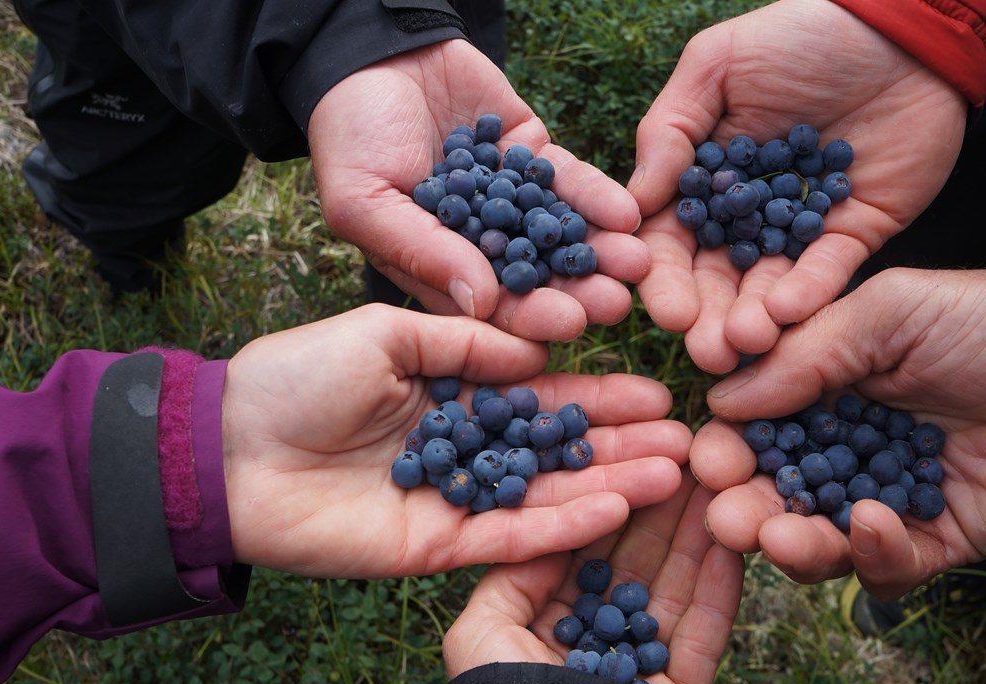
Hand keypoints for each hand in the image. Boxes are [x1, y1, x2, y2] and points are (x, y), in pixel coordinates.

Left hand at [219, 303, 691, 577]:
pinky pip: (509, 537)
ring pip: (546, 494)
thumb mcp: (385, 331)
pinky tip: (617, 507)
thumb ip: (464, 341)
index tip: (655, 387)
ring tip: (675, 472)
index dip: (598, 392)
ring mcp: (453, 499)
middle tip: (688, 439)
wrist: (229, 447)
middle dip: (621, 443)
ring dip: (611, 485)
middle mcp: (463, 446)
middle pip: (557, 448)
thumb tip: (538, 349)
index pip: (541, 393)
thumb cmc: (298, 376)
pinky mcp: (436, 545)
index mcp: (451, 390)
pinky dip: (562, 525)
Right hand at [307, 40, 648, 341]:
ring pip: (562, 234)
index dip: (526, 318)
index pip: (488, 305)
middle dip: (576, 291)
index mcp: (436, 267)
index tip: (566, 327)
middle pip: (536, 277)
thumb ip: (421, 250)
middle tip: (616, 305)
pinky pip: (570, 182)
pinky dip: (597, 198)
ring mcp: (511, 200)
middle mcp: (479, 243)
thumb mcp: (365, 199)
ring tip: (636, 265)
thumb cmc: (350, 134)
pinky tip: (626, 214)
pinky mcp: (533, 157)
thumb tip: (480, 304)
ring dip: (599, 252)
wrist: (372, 54)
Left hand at [442, 468, 744, 683]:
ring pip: (670, 588)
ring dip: (695, 534)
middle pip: (627, 560)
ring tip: (720, 480)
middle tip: (688, 453)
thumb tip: (548, 532)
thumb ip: (508, 578)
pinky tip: (735, 539)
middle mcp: (584, 642)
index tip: (632, 451)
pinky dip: (720, 586)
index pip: (572, 546)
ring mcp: (634, 668)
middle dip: (657, 505)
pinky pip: (704, 632)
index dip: (602, 496)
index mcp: (532, 626)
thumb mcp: (479, 640)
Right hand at [629, 0, 966, 370]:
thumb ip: (669, 131)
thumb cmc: (800, 35)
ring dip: (752, 321)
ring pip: (768, 289)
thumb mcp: (717, 66)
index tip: (663, 308)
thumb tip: (634, 205)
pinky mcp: (854, 234)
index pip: (673, 240)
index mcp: (704, 181)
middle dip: (707, 318)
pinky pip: (828, 272)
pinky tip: (786, 315)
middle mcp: (747, 216)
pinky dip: (807, 294)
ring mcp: (800, 230)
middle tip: (704, 352)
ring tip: (744, 345)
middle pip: (717, 279)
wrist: (902, 28)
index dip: (663, 277)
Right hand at [693, 267, 985, 598]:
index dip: (726, 444)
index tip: (703, 457)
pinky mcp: (937, 540)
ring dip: (790, 541)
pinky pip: (888, 565)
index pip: (758, 423)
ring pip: (819, 537)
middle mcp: (850, 444)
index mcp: (830, 385)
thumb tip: (724, 400)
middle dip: (743, 504)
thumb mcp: (894, 310)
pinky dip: (872, 554)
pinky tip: (873, 524)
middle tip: (727, 514)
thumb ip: (810, 353)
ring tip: (778, 535)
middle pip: (775, 488)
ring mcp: (891, 495)